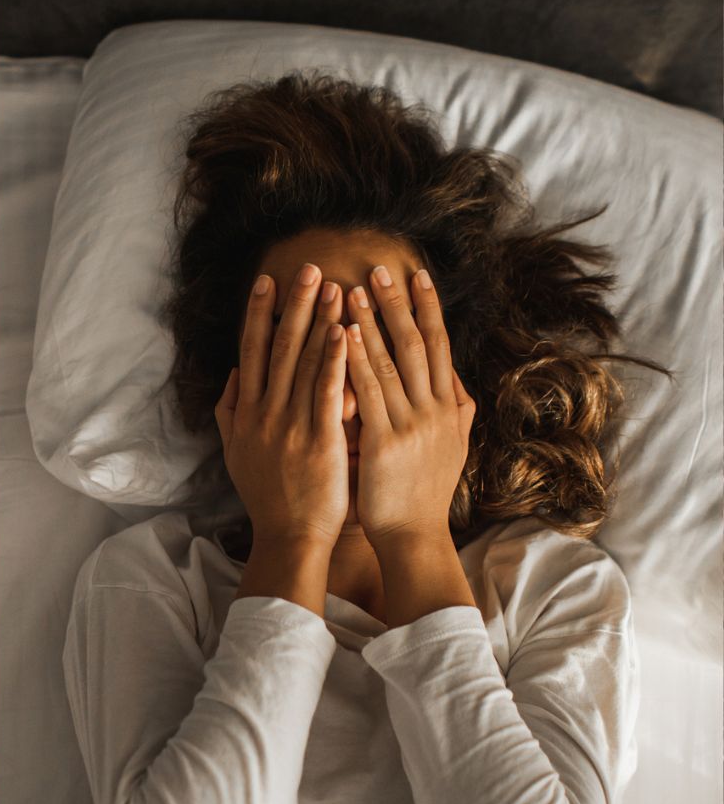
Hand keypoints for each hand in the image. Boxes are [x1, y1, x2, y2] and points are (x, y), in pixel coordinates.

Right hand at [216, 264, 349, 551]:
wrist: (288, 536)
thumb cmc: (268, 497)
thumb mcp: (237, 452)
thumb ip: (231, 413)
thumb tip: (233, 377)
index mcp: (247, 413)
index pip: (252, 352)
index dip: (258, 314)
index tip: (267, 282)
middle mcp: (264, 413)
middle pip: (277, 348)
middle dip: (293, 305)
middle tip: (307, 268)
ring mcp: (290, 425)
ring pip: (304, 363)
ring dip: (319, 321)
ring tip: (334, 286)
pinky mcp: (319, 440)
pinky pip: (327, 392)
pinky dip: (334, 360)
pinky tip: (344, 332)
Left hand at [344, 267, 475, 545]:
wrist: (414, 535)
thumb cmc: (423, 492)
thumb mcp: (451, 447)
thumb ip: (456, 412)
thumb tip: (459, 382)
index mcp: (448, 407)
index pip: (440, 346)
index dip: (429, 309)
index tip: (417, 275)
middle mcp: (435, 410)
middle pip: (418, 344)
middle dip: (398, 304)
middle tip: (380, 268)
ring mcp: (412, 425)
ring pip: (392, 362)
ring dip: (371, 323)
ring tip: (352, 289)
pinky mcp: (386, 443)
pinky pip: (370, 393)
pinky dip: (357, 361)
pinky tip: (343, 335)